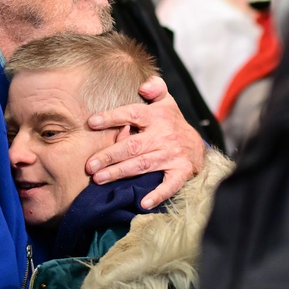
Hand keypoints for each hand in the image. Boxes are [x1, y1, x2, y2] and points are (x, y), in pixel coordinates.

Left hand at [86, 76, 205, 208]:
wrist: (198, 146)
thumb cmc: (173, 123)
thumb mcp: (167, 101)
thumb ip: (155, 88)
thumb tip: (145, 85)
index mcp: (157, 117)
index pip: (132, 115)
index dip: (112, 118)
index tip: (92, 123)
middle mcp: (164, 136)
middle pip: (133, 146)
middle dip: (109, 155)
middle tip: (89, 165)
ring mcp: (172, 155)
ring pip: (142, 165)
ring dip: (120, 173)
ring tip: (99, 179)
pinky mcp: (181, 172)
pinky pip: (169, 185)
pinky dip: (158, 195)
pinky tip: (142, 203)